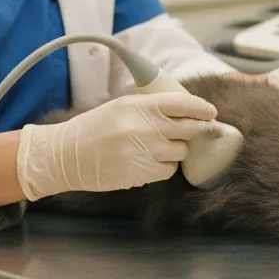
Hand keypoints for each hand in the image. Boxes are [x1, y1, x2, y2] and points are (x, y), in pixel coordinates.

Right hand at [16, 92, 218, 200]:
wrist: (67, 155)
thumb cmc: (95, 127)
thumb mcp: (122, 106)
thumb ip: (151, 106)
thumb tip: (185, 109)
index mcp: (139, 106)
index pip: (182, 103)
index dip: (202, 108)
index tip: (211, 112)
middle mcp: (145, 128)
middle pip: (190, 128)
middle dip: (200, 129)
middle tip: (204, 129)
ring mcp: (144, 152)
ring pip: (181, 151)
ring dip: (177, 149)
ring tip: (160, 146)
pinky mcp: (141, 174)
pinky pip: (169, 170)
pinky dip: (165, 166)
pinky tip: (151, 160)